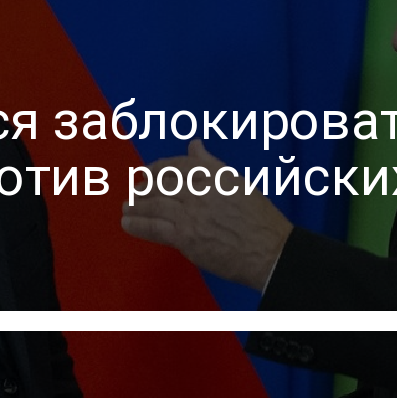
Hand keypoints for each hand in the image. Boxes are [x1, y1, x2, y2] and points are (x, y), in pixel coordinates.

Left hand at [121, 140, 293, 290]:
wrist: (269, 251)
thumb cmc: (259, 220)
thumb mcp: (237, 183)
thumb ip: (211, 164)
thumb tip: (195, 146)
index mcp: (213, 175)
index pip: (175, 166)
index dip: (158, 169)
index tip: (148, 172)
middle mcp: (199, 190)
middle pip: (160, 184)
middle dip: (144, 187)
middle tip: (135, 191)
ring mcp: (191, 214)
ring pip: (153, 205)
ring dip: (136, 206)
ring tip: (127, 207)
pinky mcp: (186, 237)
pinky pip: (154, 228)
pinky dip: (137, 224)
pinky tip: (127, 223)